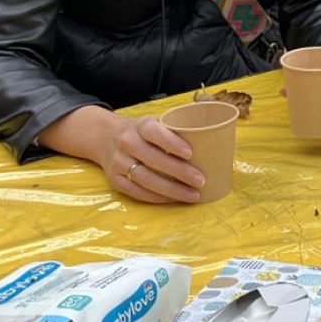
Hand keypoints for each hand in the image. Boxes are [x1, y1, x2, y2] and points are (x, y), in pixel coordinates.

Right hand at [38, 106, 204, 202]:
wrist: (105, 137)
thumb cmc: (143, 131)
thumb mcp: (156, 122)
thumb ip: (176, 129)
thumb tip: (214, 140)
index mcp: (141, 125)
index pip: (155, 132)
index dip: (172, 142)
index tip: (190, 153)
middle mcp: (127, 142)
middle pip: (153, 159)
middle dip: (179, 172)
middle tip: (201, 180)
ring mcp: (118, 162)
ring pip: (145, 179)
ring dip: (171, 189)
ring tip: (193, 194)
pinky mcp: (114, 179)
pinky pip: (136, 191)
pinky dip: (157, 197)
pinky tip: (174, 199)